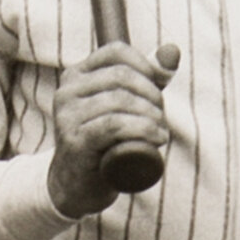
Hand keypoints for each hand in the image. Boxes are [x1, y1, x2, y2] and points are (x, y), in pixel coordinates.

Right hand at [46, 41, 179, 216]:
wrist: (76, 187)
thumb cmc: (104, 144)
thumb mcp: (124, 107)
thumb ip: (147, 79)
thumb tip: (172, 52)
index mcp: (76, 76)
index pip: (117, 52)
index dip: (146, 67)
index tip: (156, 92)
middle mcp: (67, 91)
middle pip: (122, 77)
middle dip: (151, 96)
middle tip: (161, 118)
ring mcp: (68, 116)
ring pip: (120, 101)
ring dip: (151, 116)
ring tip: (161, 133)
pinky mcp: (74, 141)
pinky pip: (114, 126)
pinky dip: (142, 130)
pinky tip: (156, 139)